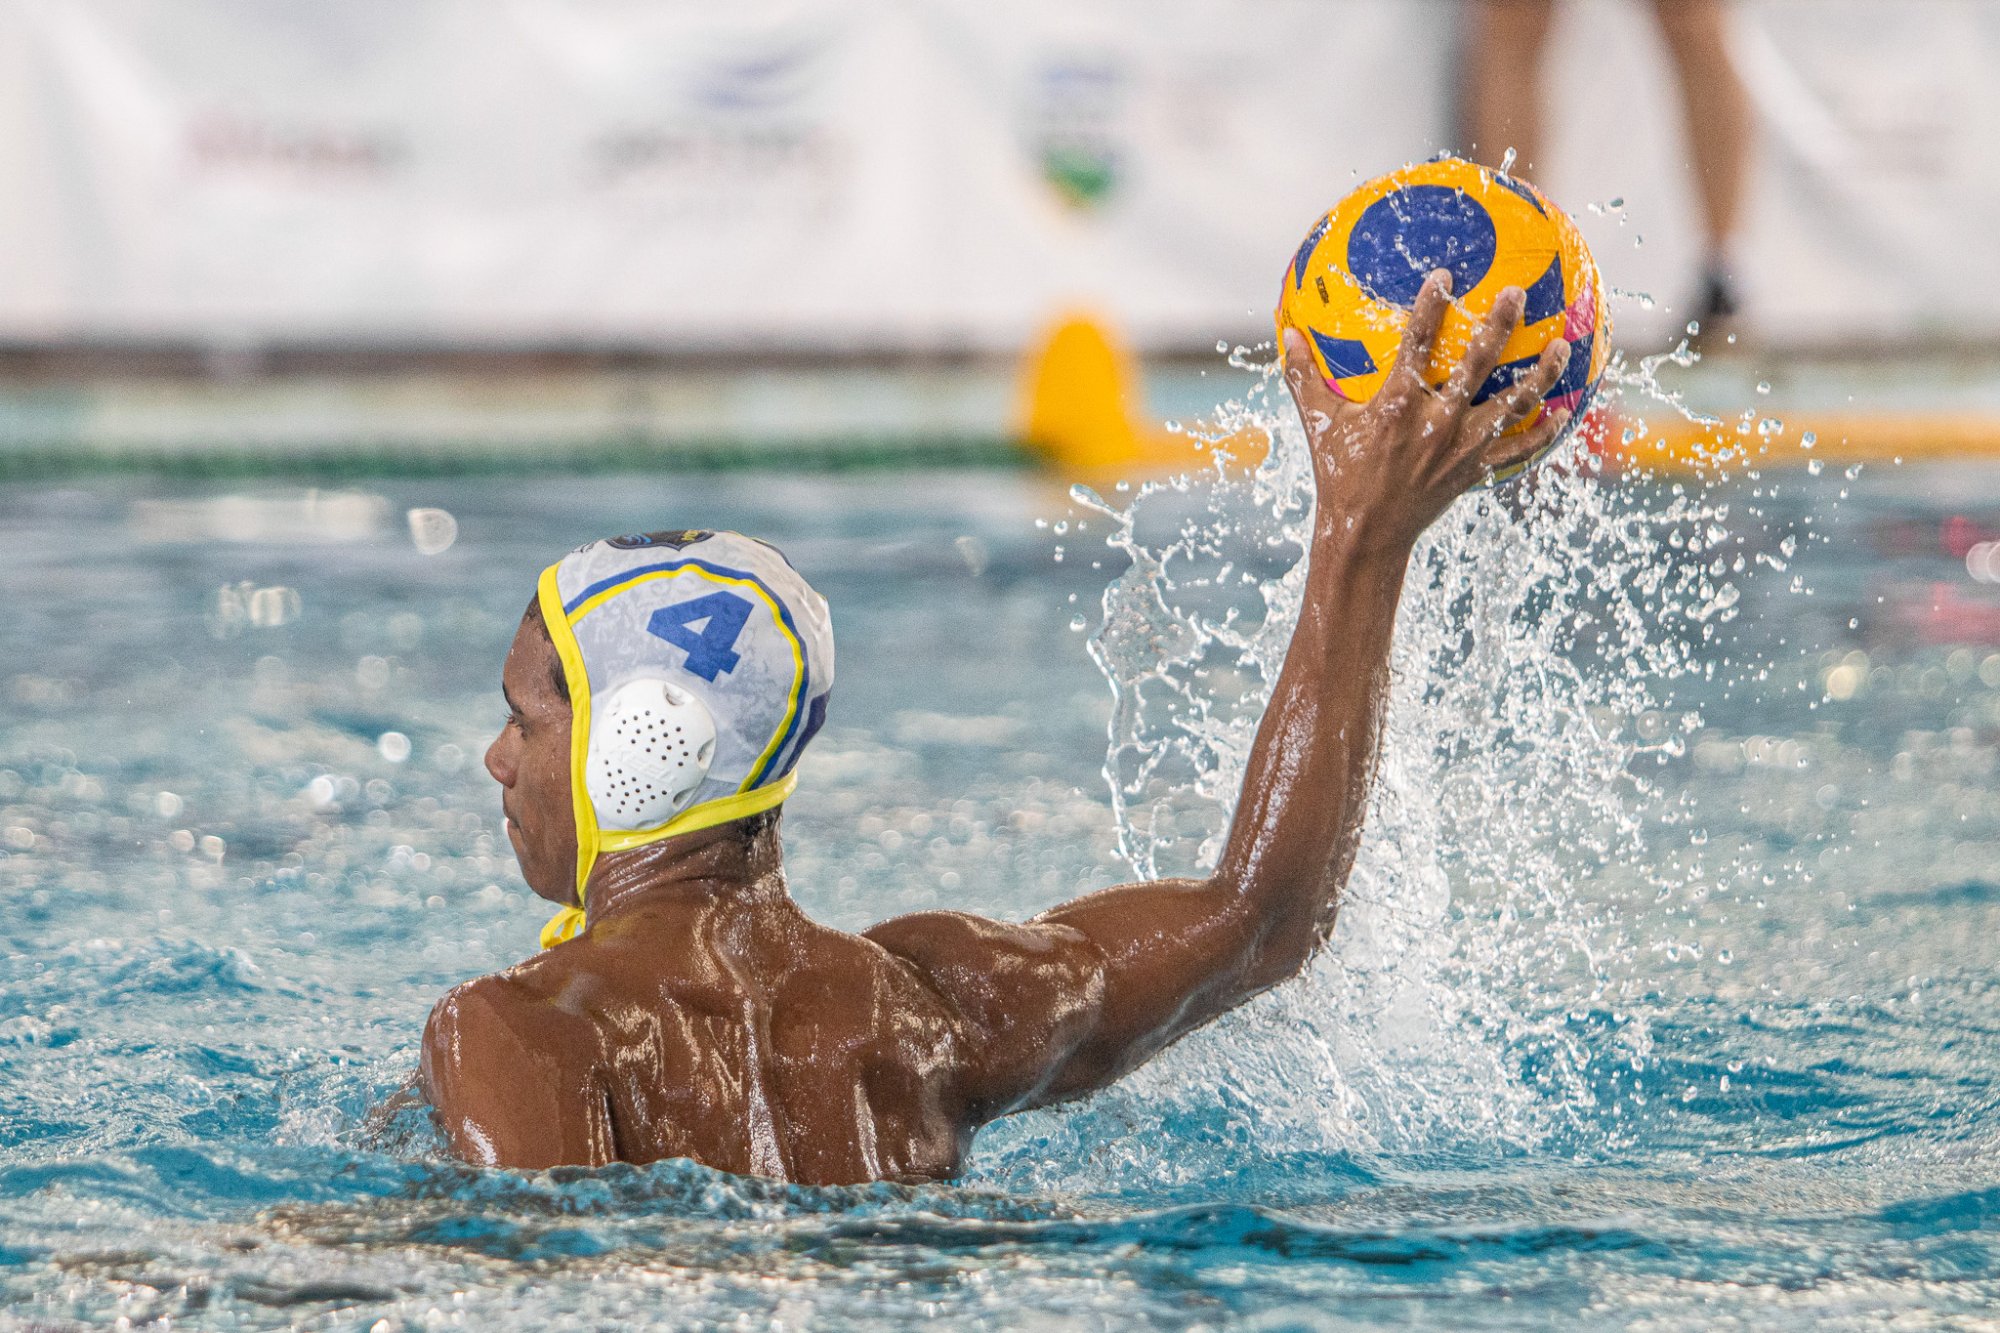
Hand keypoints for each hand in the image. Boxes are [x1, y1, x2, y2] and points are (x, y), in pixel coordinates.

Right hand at [1280, 269, 1571, 555]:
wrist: (1366, 535)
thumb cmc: (1338, 475)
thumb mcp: (1317, 425)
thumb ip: (1303, 377)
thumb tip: (1286, 334)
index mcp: (1397, 405)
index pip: (1416, 344)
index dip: (1430, 306)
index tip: (1444, 273)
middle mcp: (1435, 422)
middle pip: (1477, 364)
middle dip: (1499, 325)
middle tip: (1518, 292)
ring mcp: (1461, 448)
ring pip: (1512, 404)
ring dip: (1541, 375)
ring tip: (1562, 347)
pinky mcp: (1475, 471)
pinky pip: (1519, 449)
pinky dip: (1543, 431)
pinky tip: (1564, 411)